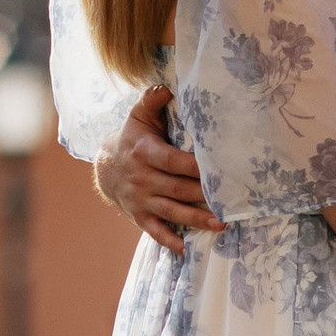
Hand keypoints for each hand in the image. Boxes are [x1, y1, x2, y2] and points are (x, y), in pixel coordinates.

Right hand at [95, 84, 217, 256]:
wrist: (105, 166)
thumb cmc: (132, 137)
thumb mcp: (138, 115)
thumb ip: (152, 100)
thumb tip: (166, 87)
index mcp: (145, 152)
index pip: (173, 161)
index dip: (195, 167)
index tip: (218, 169)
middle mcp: (142, 178)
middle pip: (177, 188)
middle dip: (204, 196)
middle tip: (231, 200)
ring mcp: (140, 200)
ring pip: (172, 211)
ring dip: (196, 220)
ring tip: (221, 224)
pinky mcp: (139, 216)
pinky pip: (155, 231)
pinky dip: (170, 241)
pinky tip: (187, 249)